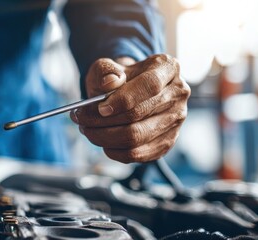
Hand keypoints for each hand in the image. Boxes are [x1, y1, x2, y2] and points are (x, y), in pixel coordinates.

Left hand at [71, 54, 190, 162]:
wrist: (127, 90)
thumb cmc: (117, 78)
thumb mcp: (106, 66)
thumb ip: (106, 70)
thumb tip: (111, 82)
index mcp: (167, 68)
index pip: (150, 85)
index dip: (124, 99)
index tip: (100, 107)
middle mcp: (178, 94)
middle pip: (139, 114)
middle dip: (102, 120)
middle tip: (79, 118)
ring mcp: (175, 120)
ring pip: (136, 137)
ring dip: (104, 137)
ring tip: (86, 129)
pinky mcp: (166, 142)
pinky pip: (138, 154)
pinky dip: (114, 151)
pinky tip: (102, 141)